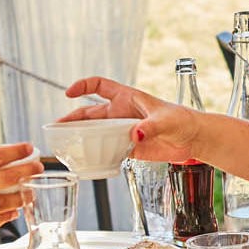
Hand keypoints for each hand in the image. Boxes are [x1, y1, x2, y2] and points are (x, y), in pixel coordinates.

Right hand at [59, 77, 205, 163]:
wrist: (193, 138)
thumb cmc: (182, 120)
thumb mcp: (167, 120)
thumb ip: (151, 127)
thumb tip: (135, 135)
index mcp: (127, 98)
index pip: (99, 86)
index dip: (82, 86)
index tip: (69, 93)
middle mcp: (121, 113)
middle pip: (89, 114)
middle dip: (71, 119)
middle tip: (56, 129)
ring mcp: (123, 131)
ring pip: (95, 133)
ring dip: (79, 138)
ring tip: (63, 145)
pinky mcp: (128, 148)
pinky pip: (106, 150)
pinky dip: (95, 155)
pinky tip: (85, 162)